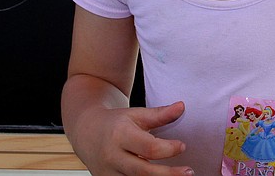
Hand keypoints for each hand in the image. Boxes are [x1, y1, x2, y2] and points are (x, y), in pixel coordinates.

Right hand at [76, 101, 192, 175]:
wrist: (86, 131)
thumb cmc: (116, 122)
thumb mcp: (136, 114)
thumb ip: (160, 114)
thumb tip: (182, 106)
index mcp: (120, 135)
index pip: (149, 147)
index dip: (169, 149)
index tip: (182, 146)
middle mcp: (112, 156)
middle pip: (144, 171)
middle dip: (169, 174)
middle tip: (189, 171)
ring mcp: (108, 172)